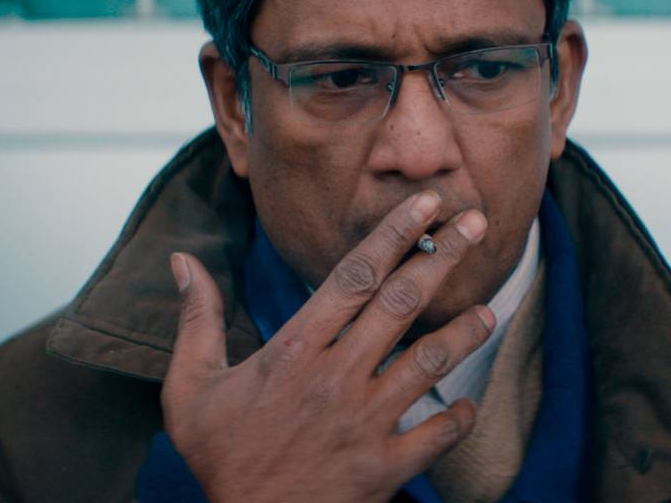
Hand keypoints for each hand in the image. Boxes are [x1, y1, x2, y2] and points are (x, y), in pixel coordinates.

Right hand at [160, 191, 493, 502]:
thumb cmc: (219, 458)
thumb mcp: (190, 387)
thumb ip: (197, 320)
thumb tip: (182, 262)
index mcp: (294, 351)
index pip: (354, 276)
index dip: (394, 233)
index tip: (425, 203)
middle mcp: (336, 378)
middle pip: (401, 303)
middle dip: (443, 258)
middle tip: (476, 223)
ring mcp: (366, 422)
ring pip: (430, 362)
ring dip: (464, 331)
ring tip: (489, 308)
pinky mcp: (385, 467)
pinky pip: (437, 436)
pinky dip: (459, 418)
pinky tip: (468, 403)